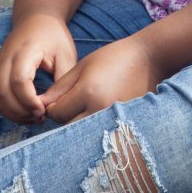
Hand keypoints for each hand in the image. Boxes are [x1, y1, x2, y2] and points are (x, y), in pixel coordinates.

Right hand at [0, 14, 76, 123]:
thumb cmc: (53, 36)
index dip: (30, 101)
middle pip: (3, 94)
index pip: (19, 81)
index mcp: (24, 51)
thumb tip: (56, 106)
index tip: (44, 111)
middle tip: (41, 118)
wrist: (36, 18)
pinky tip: (27, 112)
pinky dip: (9, 109)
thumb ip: (62, 79)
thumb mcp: (65, 54)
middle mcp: (5, 59)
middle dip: (21, 112)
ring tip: (35, 117)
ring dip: (14, 114)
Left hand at [40, 35, 164, 123]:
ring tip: (83, 110)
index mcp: (88, 92)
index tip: (57, 99)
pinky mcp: (123, 125)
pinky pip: (99, 134)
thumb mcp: (84, 65)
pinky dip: (93, 129)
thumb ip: (61, 86)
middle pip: (67, 129)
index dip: (52, 107)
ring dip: (77, 126)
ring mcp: (113, 120)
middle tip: (68, 106)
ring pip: (82, 135)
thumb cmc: (115, 56)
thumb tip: (41, 104)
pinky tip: (96, 116)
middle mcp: (100, 110)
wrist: (149, 59)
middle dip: (64, 119)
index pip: (57, 113)